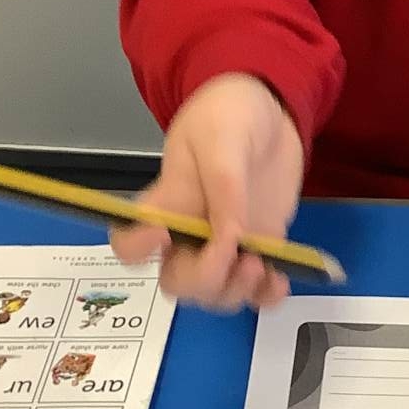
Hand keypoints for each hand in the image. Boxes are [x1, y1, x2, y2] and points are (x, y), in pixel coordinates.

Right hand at [109, 74, 304, 311]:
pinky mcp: (258, 249)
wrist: (271, 112)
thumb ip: (223, 185)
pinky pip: (255, 291)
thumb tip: (230, 237)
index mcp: (165, 204)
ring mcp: (224, 245)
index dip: (138, 249)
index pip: (128, 242)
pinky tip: (280, 279)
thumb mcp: (222, 137)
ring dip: (236, 291)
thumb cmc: (230, 114)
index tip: (165, 233)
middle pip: (177, 283)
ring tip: (262, 263)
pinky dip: (266, 296)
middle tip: (237, 254)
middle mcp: (188, 233)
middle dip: (204, 281)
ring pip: (215, 295)